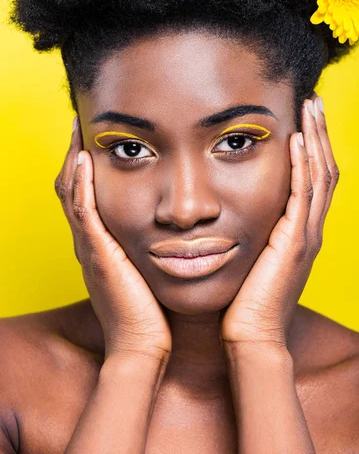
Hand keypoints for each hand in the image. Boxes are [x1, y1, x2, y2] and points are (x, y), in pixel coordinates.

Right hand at [55, 118, 171, 362]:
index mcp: (101, 244)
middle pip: (72, 188)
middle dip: (76, 154)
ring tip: (80, 129)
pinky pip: (83, 211)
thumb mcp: (148, 270)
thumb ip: (151, 247)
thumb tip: (177, 226)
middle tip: (82, 124)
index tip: (97, 139)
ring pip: (71, 193)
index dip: (87, 166)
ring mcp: (89, 247)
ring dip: (74, 158)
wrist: (143, 345)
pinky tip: (85, 158)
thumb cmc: (151, 311)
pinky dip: (81, 183)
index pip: (87, 195)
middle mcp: (89, 242)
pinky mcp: (97, 253)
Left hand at [219, 93, 339, 349]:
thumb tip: (228, 212)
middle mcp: (309, 229)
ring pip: (320, 175)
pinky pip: (304, 195)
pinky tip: (298, 139)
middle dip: (320, 132)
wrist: (250, 337)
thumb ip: (250, 233)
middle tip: (314, 101)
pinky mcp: (295, 242)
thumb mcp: (251, 257)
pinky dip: (303, 164)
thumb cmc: (244, 300)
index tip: (302, 117)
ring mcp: (306, 235)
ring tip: (311, 106)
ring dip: (317, 138)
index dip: (312, 146)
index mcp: (299, 231)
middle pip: (324, 169)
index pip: (312, 178)